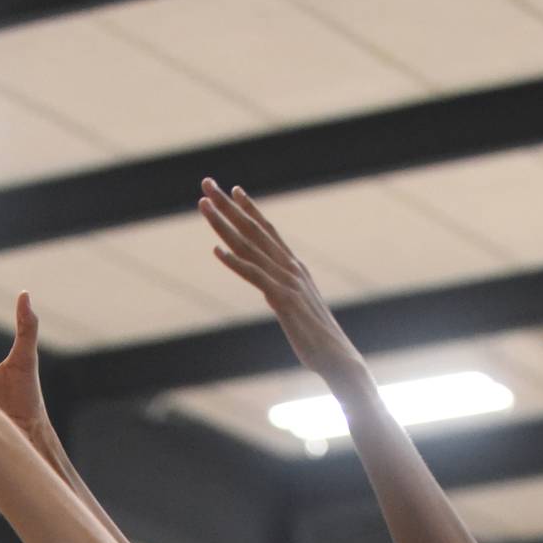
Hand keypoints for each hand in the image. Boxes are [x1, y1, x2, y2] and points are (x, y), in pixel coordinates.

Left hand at [198, 180, 368, 397]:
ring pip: (249, 246)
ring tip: (203, 204)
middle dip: (228, 205)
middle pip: (253, 230)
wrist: (339, 359)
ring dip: (224, 223)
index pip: (268, 232)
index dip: (249, 209)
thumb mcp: (300, 311)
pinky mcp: (283, 300)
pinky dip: (234, 261)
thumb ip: (287, 296)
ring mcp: (287, 282)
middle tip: (207, 182)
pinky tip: (215, 250)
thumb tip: (276, 294)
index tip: (232, 190)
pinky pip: (254, 276)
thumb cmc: (320, 341)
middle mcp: (290, 268)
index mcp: (295, 269)